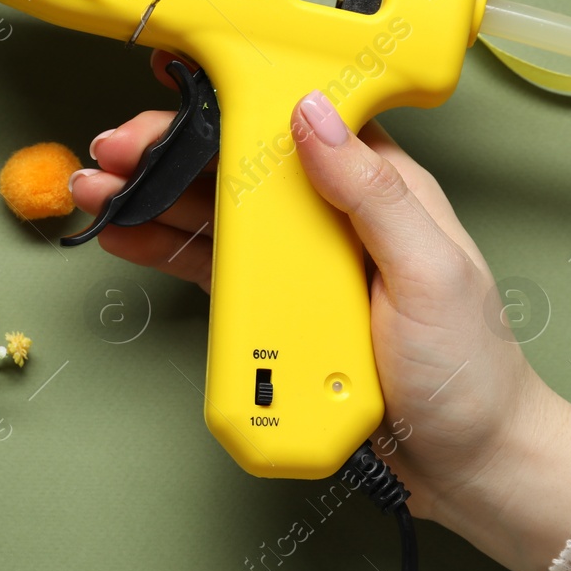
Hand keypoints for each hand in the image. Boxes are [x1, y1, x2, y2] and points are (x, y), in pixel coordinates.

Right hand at [70, 51, 570, 570]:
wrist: (472, 469)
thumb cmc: (470, 371)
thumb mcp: (430, 272)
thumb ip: (371, 193)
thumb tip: (312, 114)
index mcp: (378, 187)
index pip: (290, 126)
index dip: (225, 106)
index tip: (172, 100)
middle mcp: (331, 217)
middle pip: (235, 168)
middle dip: (166, 153)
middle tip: (111, 155)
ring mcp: (300, 267)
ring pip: (212, 216)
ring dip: (152, 199)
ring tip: (99, 192)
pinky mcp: (276, 313)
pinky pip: (211, 271)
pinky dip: (164, 251)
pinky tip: (127, 237)